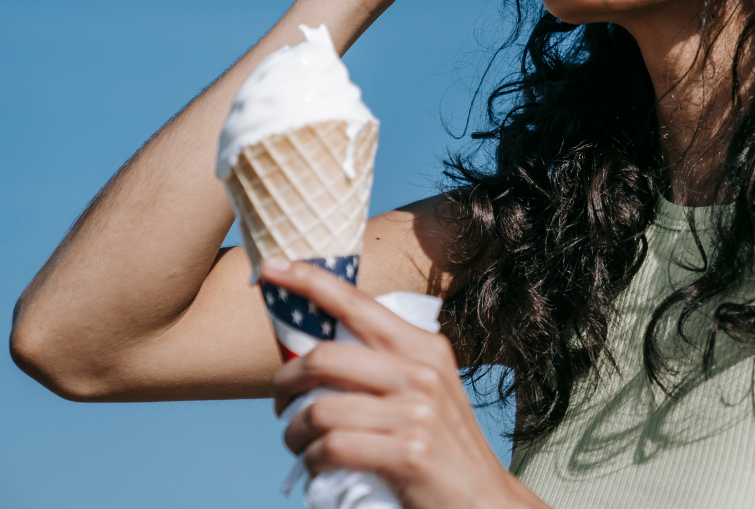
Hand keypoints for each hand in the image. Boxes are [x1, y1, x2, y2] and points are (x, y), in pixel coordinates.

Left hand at [263, 258, 544, 508]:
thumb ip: (385, 368)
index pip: (357, 302)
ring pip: (319, 409)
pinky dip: (312, 461)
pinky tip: (318, 465)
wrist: (483, 500)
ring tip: (298, 443)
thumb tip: (317, 353)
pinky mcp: (407, 452)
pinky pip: (331, 448)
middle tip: (280, 404)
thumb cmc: (443, 446)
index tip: (271, 268)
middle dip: (284, 381)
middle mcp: (421, 372)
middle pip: (324, 358)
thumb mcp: (426, 392)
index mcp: (424, 347)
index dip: (308, 281)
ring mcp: (416, 412)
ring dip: (293, 432)